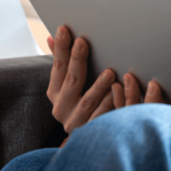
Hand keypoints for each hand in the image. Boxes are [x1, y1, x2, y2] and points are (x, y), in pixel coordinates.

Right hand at [46, 26, 165, 134]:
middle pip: (71, 81)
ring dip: (98, 85)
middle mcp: (61, 108)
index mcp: (55, 94)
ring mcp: (76, 121)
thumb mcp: (68, 84)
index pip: (57, 67)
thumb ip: (62, 63)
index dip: (60, 49)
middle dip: (76, 60)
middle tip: (83, 42)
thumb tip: (51, 37)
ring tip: (110, 71)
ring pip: (88, 101)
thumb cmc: (80, 103)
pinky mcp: (92, 130)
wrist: (88, 141)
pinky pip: (103, 116)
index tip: (64, 30)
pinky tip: (119, 93)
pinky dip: (111, 104)